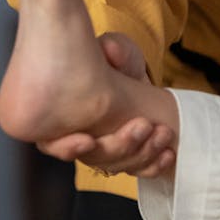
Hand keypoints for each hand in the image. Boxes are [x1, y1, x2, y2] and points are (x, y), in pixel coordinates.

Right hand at [35, 32, 176, 177]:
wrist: (142, 78)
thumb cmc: (120, 63)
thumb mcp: (118, 49)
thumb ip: (114, 48)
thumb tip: (111, 49)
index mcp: (65, 115)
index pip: (52, 143)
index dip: (67, 147)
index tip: (88, 141)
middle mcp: (81, 138)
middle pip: (93, 158)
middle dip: (120, 146)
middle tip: (144, 125)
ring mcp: (106, 151)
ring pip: (118, 167)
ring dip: (143, 154)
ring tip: (163, 134)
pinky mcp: (128, 157)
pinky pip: (138, 171)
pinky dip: (154, 166)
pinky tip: (168, 154)